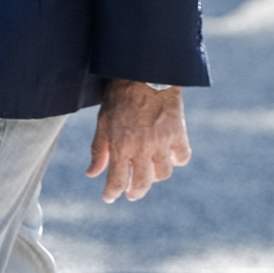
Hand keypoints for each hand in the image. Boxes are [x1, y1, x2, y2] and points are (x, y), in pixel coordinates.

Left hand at [86, 80, 191, 202]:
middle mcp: (142, 147)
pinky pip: (181, 158)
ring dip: (154, 176)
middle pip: (142, 183)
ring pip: (163, 174)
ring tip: (147, 172)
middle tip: (130, 194)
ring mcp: (162, 142)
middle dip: (134, 192)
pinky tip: (168, 156)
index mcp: (120, 144)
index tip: (108, 198)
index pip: (116, 179)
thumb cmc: (119, 96)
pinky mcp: (178, 135)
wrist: (145, 74)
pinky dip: (175, 160)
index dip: (111, 193)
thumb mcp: (103, 120)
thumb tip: (91, 173)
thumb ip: (98, 149)